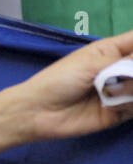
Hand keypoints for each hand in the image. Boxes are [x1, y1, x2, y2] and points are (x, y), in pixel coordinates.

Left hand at [16, 29, 132, 141]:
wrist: (40, 112)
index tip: (132, 56)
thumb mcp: (90, 63)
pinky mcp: (122, 112)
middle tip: (122, 76)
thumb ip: (122, 61)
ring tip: (111, 92)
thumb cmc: (58, 80)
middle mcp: (120, 69)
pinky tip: (111, 105)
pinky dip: (130, 104)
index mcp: (111, 50)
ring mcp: (123, 91)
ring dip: (131, 88)